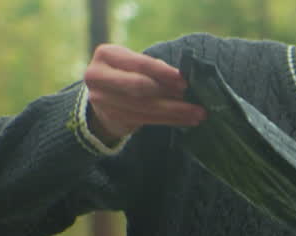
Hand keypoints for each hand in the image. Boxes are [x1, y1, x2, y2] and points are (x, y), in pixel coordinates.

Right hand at [83, 44, 206, 144]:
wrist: (104, 97)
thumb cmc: (127, 74)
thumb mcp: (134, 64)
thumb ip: (154, 68)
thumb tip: (182, 77)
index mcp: (107, 54)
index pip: (139, 63)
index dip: (162, 73)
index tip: (184, 81)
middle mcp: (98, 76)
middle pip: (139, 87)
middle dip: (169, 94)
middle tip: (195, 100)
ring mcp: (102, 99)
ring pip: (145, 107)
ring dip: (176, 111)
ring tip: (198, 113)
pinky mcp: (113, 117)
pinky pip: (147, 120)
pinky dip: (170, 120)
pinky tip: (188, 120)